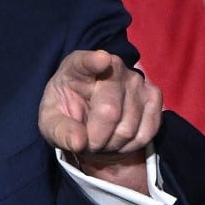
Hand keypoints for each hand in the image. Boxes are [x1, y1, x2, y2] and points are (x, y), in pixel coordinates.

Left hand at [38, 49, 162, 192]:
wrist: (89, 120)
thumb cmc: (66, 114)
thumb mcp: (51, 124)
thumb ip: (60, 132)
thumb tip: (79, 142)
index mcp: (77, 67)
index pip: (86, 62)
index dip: (94, 61)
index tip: (102, 59)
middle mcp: (111, 66)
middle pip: (109, 111)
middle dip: (96, 138)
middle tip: (88, 141)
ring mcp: (136, 79)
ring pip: (128, 128)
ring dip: (113, 144)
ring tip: (102, 138)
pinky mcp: (153, 95)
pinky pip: (146, 132)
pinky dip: (130, 145)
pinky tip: (119, 139)